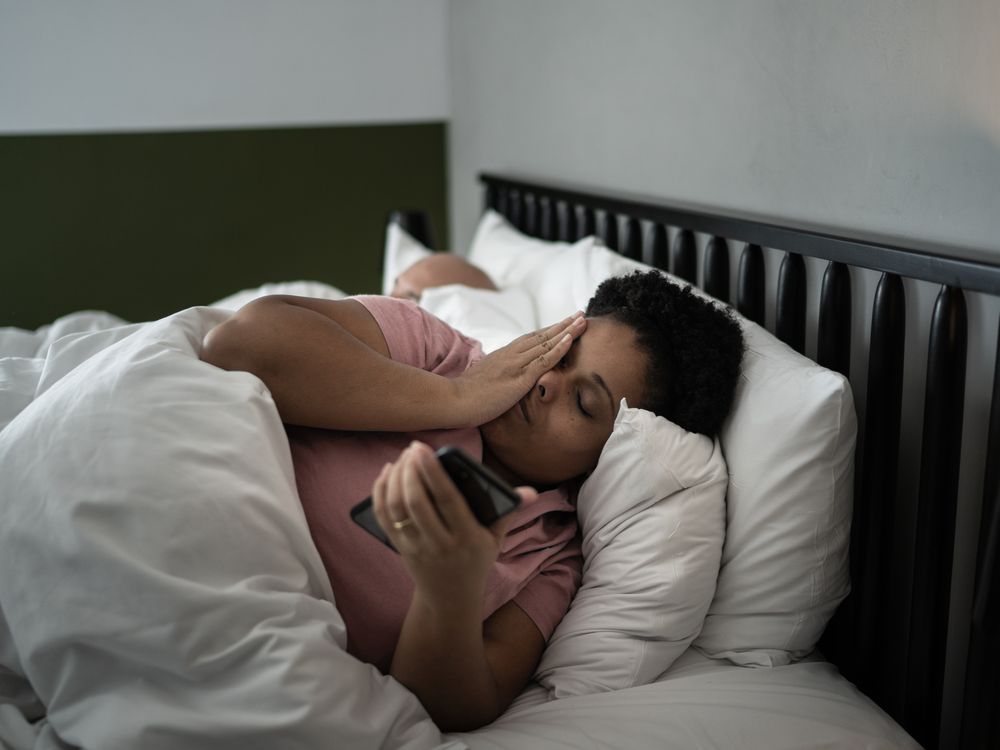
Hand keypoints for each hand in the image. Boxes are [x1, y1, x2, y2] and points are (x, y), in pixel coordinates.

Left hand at [371, 442, 537, 613]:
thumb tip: (531, 492)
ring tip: (403, 457)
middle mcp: (439, 544)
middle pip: (417, 503)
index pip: (448, 501)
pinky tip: (387, 473)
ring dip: (396, 479)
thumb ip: (509, 512)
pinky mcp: (400, 548)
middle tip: (413, 448)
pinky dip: (380, 492)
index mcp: (467, 538)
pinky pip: (383, 518)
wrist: (451, 599)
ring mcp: (416, 548)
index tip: (422, 449)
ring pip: (397, 509)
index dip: (433, 473)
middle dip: (411, 471)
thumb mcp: (495, 540)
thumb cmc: (476, 561)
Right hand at [450, 312, 586, 427]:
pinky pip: (543, 360)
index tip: (563, 325)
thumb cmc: (464, 395)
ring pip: (546, 343)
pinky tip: (571, 339)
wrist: (452, 400)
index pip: (531, 340)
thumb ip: (495, 376)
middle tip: (580, 315)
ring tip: (583, 320)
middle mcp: (511, 355)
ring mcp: (516, 364)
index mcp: (503, 356)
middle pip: (542, 336)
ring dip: (567, 330)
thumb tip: (499, 378)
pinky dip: (559, 348)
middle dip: (563, 325)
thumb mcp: (483, 380)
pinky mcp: (519, 378)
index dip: (549, 332)